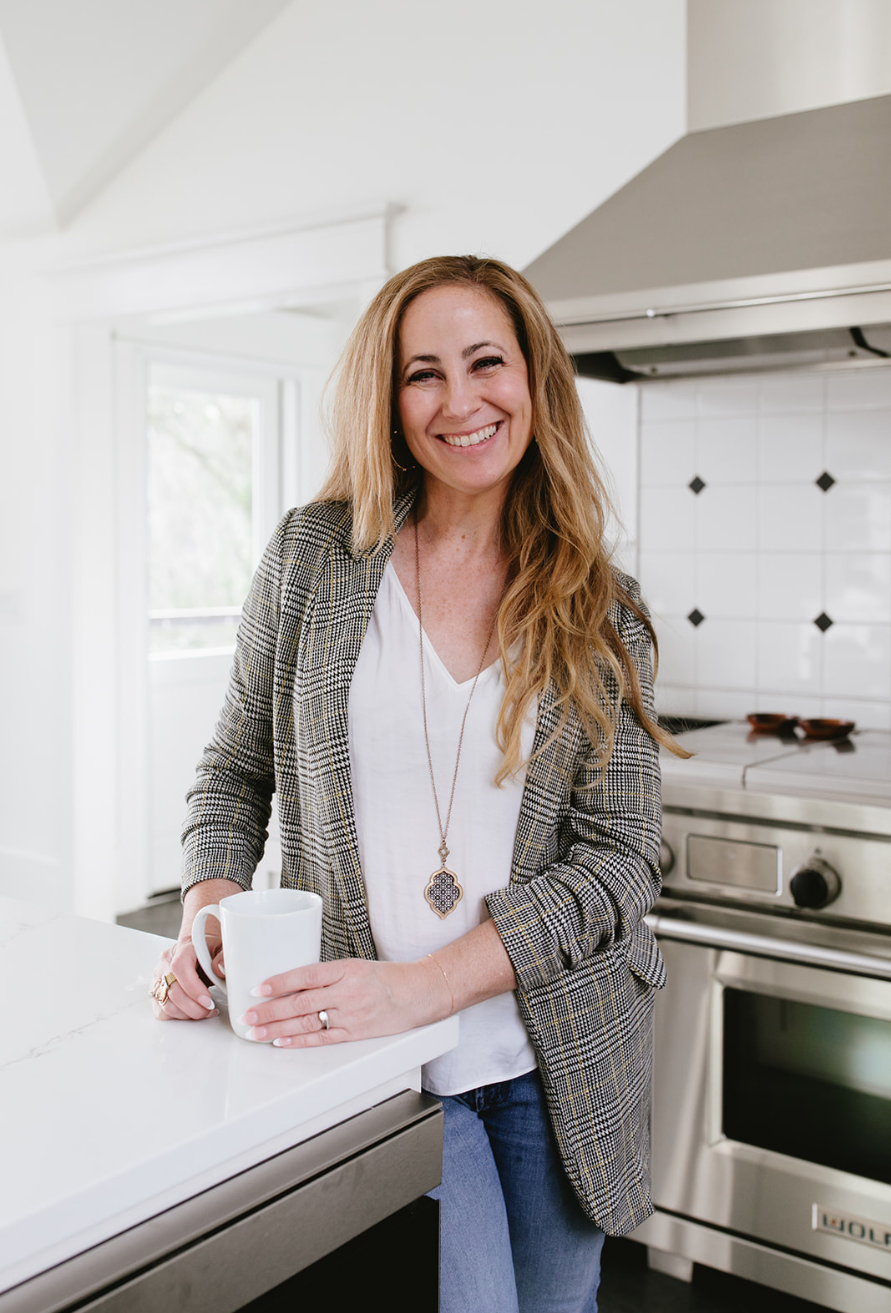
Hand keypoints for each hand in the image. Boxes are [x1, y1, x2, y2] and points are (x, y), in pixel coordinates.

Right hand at [151, 936, 224, 1021]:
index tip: (207, 1000)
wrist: (202, 946)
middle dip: (194, 1007)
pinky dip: (177, 1016)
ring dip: (186, 1013)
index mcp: (184, 947)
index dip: (193, 988)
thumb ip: (224, 957)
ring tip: (203, 1011)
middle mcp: (168, 961)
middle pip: (173, 990)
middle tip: (209, 1008)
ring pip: (166, 1003)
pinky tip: (191, 1011)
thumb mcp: (223, 948)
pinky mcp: (157, 989)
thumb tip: (219, 969)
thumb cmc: (211, 948)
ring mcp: (160, 975)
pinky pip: (161, 1010)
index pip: (180, 967)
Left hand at [240, 956, 450, 1046]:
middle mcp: (347, 992)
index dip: (279, 982)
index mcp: (346, 969)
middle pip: (301, 1002)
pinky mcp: (356, 1033)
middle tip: (246, 1015)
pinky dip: (300, 1041)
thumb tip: (289, 983)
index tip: (257, 988)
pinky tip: (281, 1042)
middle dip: (270, 1010)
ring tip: (255, 1031)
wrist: (419, 993)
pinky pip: (323, 1039)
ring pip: (307, 1022)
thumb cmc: (387, 978)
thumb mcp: (357, 966)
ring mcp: (351, 1015)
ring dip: (278, 1028)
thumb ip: (327, 975)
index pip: (306, 975)